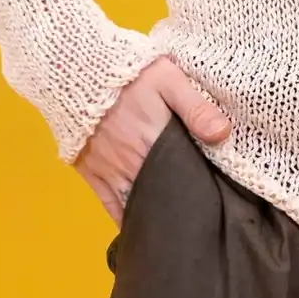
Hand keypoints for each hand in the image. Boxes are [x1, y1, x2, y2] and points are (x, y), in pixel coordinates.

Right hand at [72, 56, 231, 225]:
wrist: (75, 70)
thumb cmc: (128, 73)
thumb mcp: (168, 79)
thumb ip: (195, 106)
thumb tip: (223, 135)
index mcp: (154, 143)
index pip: (181, 181)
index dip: (197, 195)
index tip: (213, 206)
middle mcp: (130, 165)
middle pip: (159, 198)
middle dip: (176, 210)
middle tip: (196, 220)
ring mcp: (107, 172)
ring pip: (134, 206)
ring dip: (151, 215)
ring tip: (170, 228)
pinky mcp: (89, 172)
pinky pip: (108, 204)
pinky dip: (123, 218)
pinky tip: (137, 226)